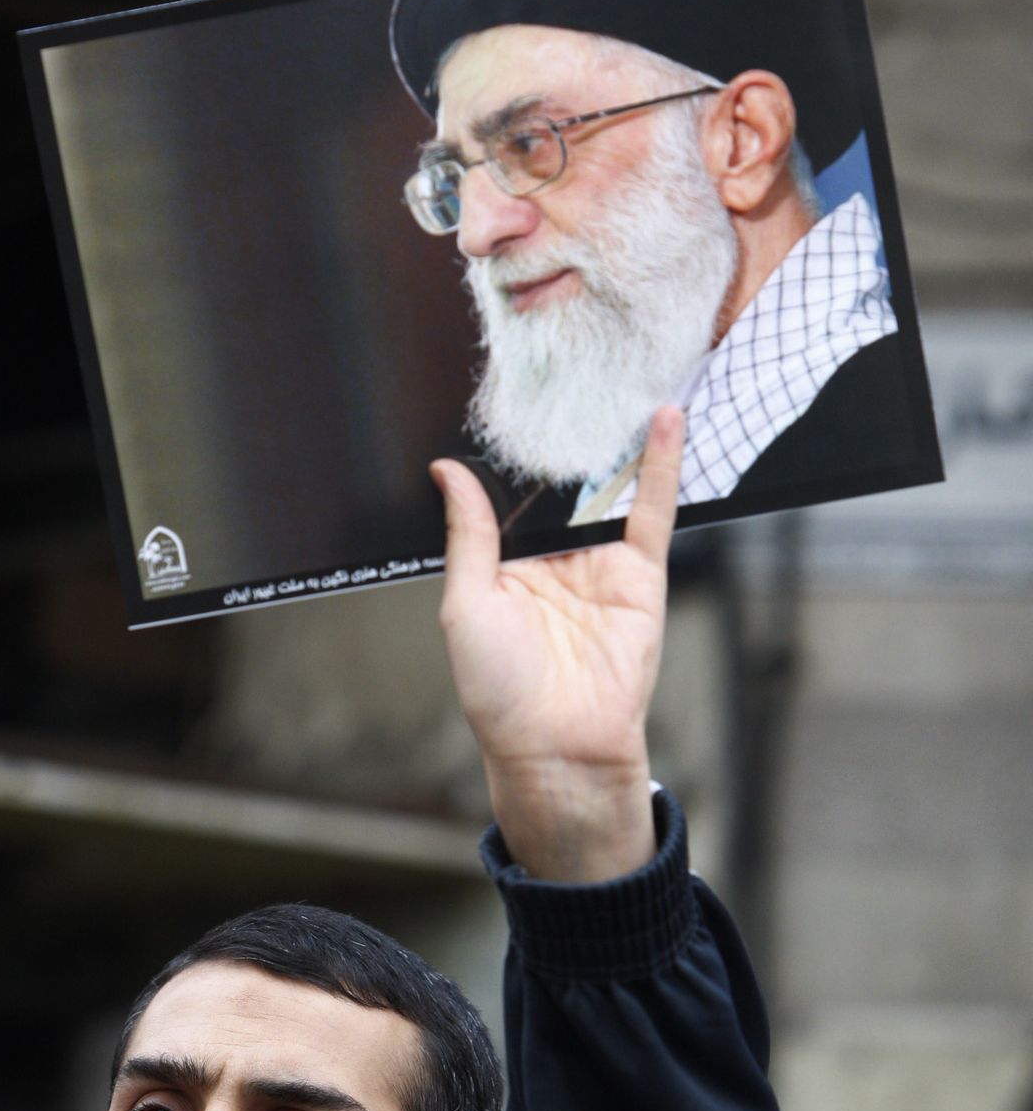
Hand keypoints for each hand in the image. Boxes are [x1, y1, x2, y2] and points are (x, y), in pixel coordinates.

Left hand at [431, 406, 682, 881]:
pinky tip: (664, 421)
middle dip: (570, 433)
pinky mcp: (641, 575)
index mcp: (507, 563)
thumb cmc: (498, 690)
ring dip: (618, 436)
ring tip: (622, 372)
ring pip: (610, 487)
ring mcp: (600, 563)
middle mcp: (555, 558)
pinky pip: (653, 512)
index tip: (513, 396)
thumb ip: (468, 533)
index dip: (514, 451)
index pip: (512, 494)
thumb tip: (446, 470)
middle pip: (565, 483)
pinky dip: (661, 467)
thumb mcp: (465, 602)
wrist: (556, 747)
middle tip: (574, 363)